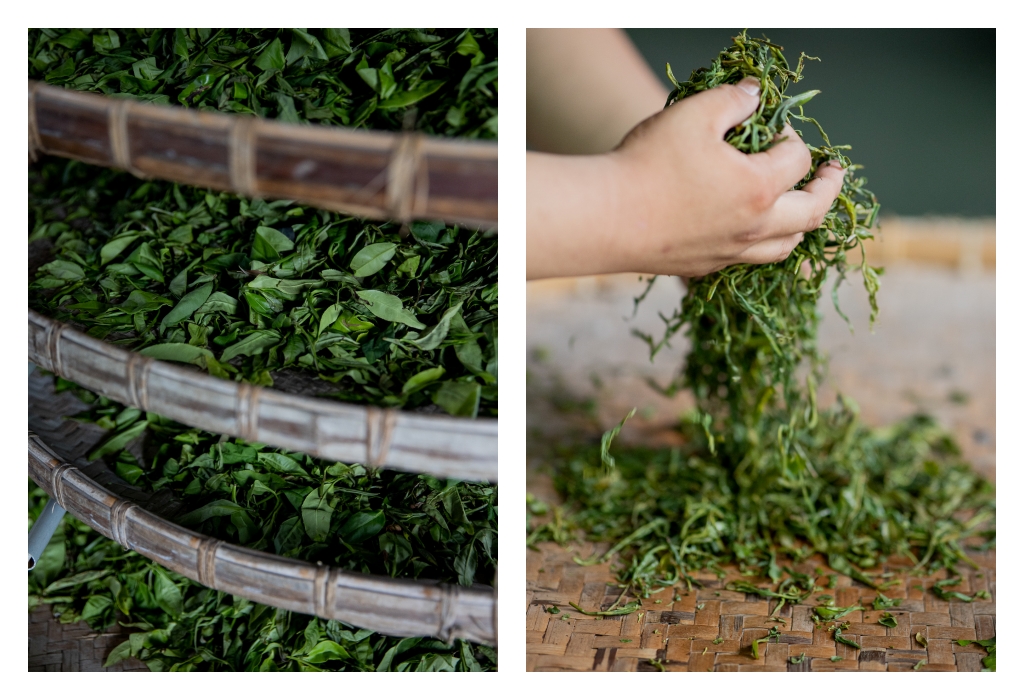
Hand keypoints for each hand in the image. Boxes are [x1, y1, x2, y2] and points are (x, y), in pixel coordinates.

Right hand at [609, 76, 844, 276]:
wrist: (606, 219)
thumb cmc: (648, 163)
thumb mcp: (693, 114)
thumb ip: (732, 101)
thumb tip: (755, 95)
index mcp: (760, 188)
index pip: (797, 159)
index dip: (791, 137)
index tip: (774, 126)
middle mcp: (755, 227)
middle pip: (811, 213)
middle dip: (827, 189)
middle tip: (832, 174)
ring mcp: (731, 252)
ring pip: (785, 247)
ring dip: (801, 225)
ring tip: (801, 211)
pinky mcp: (705, 266)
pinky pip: (749, 262)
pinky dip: (764, 247)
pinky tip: (753, 235)